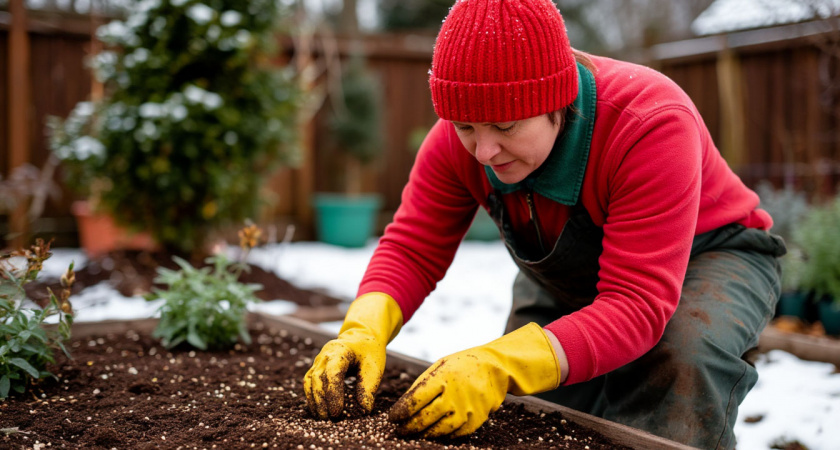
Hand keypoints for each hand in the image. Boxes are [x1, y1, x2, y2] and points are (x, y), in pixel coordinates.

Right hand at [303, 293, 402, 418]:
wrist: (361, 338)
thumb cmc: (369, 352)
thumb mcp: (374, 367)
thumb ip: (368, 387)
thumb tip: (364, 410)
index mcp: (340, 351)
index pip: (332, 374)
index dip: (333, 394)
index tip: (338, 412)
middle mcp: (325, 355)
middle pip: (318, 379)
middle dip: (322, 401)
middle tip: (330, 419)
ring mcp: (318, 360)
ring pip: (310, 381)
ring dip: (315, 401)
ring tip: (323, 418)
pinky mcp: (316, 367)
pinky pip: (309, 383)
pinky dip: (312, 397)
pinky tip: (318, 410)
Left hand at [388, 323, 561, 437]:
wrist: (495, 368)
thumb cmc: (462, 365)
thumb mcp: (440, 366)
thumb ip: (423, 384)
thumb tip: (403, 405)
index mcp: (442, 378)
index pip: (415, 400)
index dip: (401, 412)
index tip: (392, 418)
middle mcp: (454, 395)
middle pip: (424, 418)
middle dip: (408, 426)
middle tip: (399, 430)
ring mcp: (466, 410)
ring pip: (439, 430)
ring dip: (423, 434)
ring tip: (414, 434)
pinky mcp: (476, 420)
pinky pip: (455, 434)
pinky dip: (442, 436)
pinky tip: (434, 434)